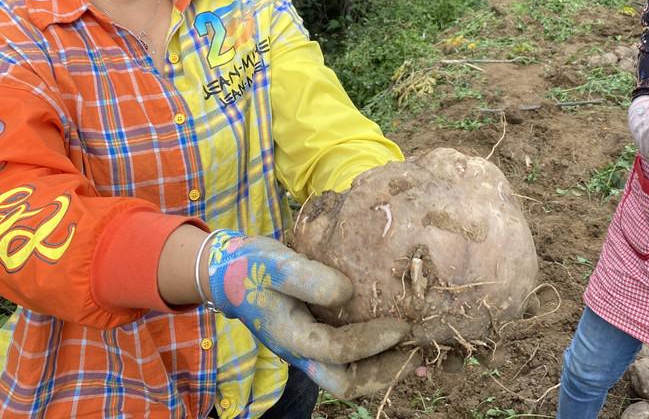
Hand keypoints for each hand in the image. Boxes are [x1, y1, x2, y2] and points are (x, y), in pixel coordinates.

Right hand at [204, 229, 412, 397]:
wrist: (230, 273)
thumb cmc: (253, 268)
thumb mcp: (276, 265)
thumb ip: (308, 278)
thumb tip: (347, 291)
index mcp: (292, 338)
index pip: (339, 351)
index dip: (373, 341)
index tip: (402, 325)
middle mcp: (303, 353)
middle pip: (348, 383)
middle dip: (386, 372)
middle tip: (417, 351)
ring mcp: (311, 349)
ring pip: (352, 375)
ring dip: (385, 366)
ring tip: (416, 350)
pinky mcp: (319, 337)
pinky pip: (351, 358)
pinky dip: (377, 353)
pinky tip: (398, 336)